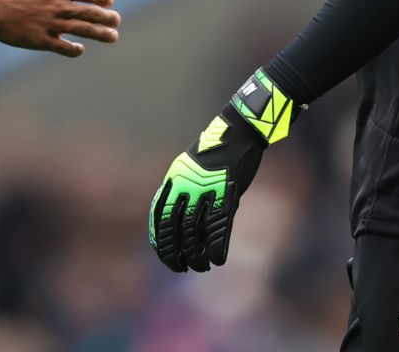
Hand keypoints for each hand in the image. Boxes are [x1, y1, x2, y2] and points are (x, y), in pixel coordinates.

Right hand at [0, 0, 120, 56]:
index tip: (109, 2)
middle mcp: (58, 7)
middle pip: (91, 13)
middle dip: (108, 18)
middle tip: (116, 21)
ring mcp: (51, 25)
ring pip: (83, 31)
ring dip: (101, 34)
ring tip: (113, 37)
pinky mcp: (41, 41)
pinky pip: (64, 47)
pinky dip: (75, 49)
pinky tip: (80, 49)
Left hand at [149, 69, 298, 271]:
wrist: (239, 131)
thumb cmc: (216, 151)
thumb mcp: (190, 168)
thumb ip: (182, 191)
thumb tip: (178, 219)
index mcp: (174, 179)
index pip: (159, 216)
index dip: (159, 238)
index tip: (162, 254)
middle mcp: (186, 186)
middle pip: (173, 228)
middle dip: (173, 253)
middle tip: (179, 267)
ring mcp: (206, 191)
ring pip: (195, 232)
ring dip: (196, 255)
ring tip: (200, 266)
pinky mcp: (227, 195)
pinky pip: (218, 227)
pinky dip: (217, 247)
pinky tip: (217, 260)